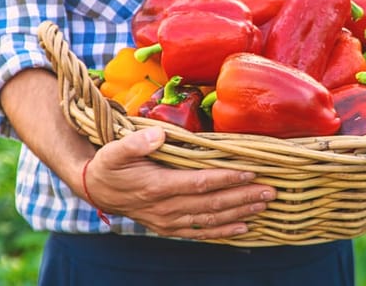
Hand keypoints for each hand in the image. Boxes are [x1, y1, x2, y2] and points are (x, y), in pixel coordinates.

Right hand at [83, 127, 275, 239]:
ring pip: (210, 219)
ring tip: (264, 205)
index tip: (251, 173)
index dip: (226, 179)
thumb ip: (136, 142)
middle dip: (243, 197)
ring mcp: (168, 220)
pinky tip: (244, 227)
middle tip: (270, 191)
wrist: (95, 189)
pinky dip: (223, 231)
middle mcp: (165, 207)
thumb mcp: (115, 149)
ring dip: (240, 213)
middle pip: (212, 203)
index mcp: (156, 186)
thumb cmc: (109, 165)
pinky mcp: (168, 227)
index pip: (199, 183)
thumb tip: (159, 134)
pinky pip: (200, 232)